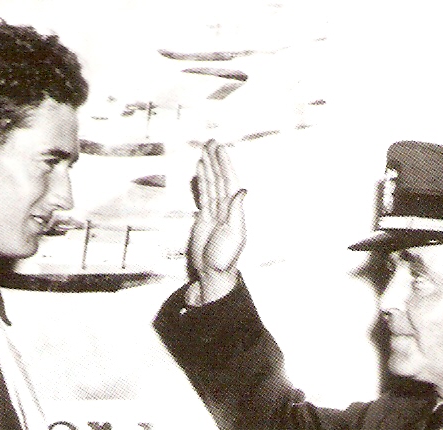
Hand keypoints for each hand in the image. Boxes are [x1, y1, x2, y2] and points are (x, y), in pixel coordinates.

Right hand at [186, 140, 246, 304]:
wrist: (212, 274)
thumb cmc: (223, 258)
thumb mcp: (233, 235)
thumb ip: (237, 212)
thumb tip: (242, 189)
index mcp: (233, 210)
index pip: (228, 181)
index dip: (224, 164)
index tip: (219, 149)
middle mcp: (226, 208)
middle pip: (220, 178)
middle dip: (216, 160)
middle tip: (210, 142)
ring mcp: (215, 212)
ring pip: (212, 184)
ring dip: (209, 167)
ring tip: (204, 151)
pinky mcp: (205, 219)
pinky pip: (204, 195)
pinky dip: (202, 182)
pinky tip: (200, 171)